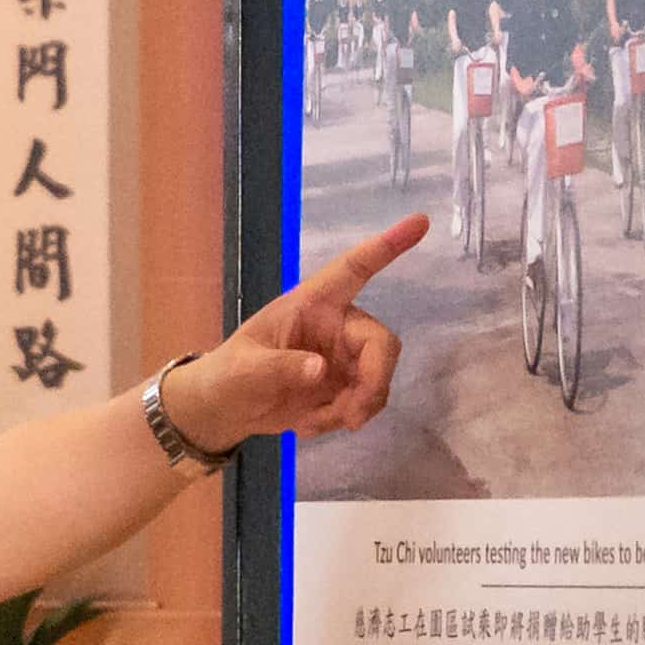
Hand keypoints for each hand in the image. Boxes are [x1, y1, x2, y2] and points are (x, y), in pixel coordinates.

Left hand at [177, 215, 419, 450]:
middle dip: (374, 381)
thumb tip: (321, 369)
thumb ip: (278, 368)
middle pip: (381, 342)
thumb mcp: (243, 371)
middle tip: (353, 417)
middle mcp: (335, 325)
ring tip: (316, 422)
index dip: (387, 247)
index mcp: (311, 304)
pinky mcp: (344, 385)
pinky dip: (345, 418)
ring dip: (357, 406)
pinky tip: (311, 423)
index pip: (353, 270)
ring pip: (378, 376)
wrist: (224, 412)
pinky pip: (365, 401)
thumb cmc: (227, 376)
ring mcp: (343, 356)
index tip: (420, 221)